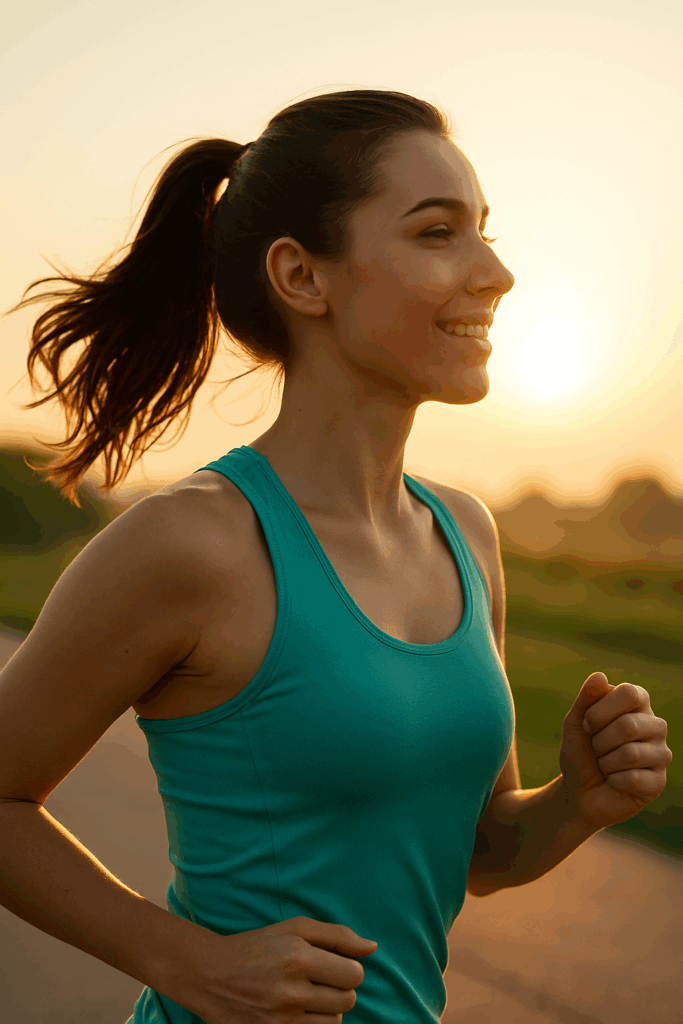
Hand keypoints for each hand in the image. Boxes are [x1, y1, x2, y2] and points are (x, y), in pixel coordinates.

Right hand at [161, 915, 377, 1023]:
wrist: (210, 974)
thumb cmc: (257, 946)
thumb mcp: (294, 928)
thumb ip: (337, 935)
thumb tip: (372, 947)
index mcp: (298, 957)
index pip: (354, 974)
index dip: (350, 969)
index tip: (335, 965)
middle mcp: (291, 991)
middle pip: (348, 1001)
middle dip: (340, 989)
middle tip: (320, 980)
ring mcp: (281, 1020)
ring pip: (335, 1023)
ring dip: (328, 1010)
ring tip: (308, 996)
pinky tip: (299, 1012)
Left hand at [559, 671, 672, 831]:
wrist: (579, 790)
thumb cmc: (580, 751)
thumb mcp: (575, 721)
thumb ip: (586, 698)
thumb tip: (600, 676)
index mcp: (638, 703)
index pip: (628, 693)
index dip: (600, 710)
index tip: (588, 724)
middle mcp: (656, 725)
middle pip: (629, 725)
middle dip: (599, 741)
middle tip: (596, 748)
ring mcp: (661, 754)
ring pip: (630, 754)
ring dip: (605, 762)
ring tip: (605, 765)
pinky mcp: (659, 782)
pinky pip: (632, 779)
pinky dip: (613, 780)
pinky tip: (614, 781)